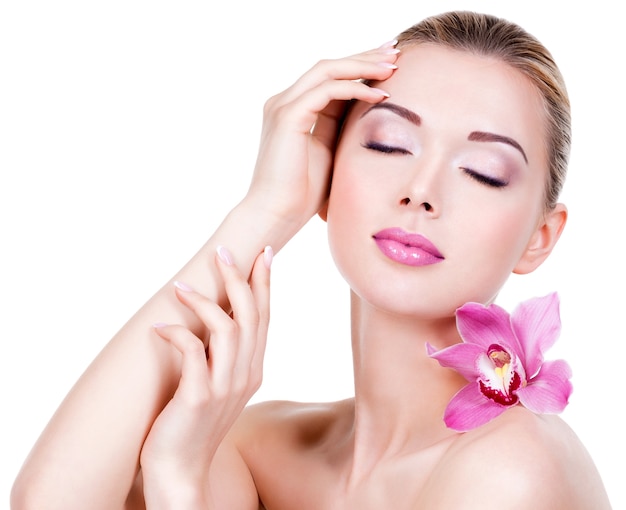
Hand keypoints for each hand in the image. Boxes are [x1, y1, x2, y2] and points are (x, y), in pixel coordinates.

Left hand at [140, 245, 271, 505]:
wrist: (182, 472)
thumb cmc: (194, 424)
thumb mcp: (219, 385)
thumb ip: (226, 355)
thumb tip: (219, 319)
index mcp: (253, 368)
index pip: (265, 317)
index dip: (265, 284)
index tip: (264, 253)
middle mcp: (246, 374)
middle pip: (251, 316)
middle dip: (240, 278)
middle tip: (223, 252)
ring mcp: (225, 387)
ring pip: (228, 329)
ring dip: (205, 302)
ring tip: (179, 287)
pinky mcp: (199, 398)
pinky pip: (193, 352)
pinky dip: (177, 333)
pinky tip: (159, 326)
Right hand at [245, 42, 398, 227]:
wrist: (276, 215)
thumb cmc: (302, 194)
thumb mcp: (328, 153)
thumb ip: (339, 128)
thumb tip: (368, 112)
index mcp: (292, 110)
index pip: (328, 77)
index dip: (358, 66)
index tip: (389, 63)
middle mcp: (283, 102)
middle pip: (328, 66)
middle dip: (364, 56)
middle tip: (395, 51)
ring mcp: (283, 106)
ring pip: (328, 70)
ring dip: (362, 65)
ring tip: (393, 67)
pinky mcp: (287, 116)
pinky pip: (327, 91)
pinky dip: (355, 88)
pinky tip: (380, 94)